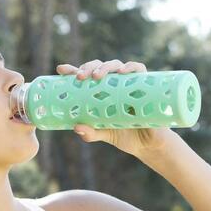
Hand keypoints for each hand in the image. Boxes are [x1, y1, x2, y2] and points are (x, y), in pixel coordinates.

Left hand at [56, 59, 175, 156]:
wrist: (150, 145)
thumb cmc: (126, 136)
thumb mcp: (106, 134)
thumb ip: (91, 133)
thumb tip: (76, 128)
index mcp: (102, 94)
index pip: (86, 77)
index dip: (73, 70)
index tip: (61, 70)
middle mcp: (114, 85)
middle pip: (99, 67)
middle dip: (88, 68)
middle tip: (81, 77)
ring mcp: (130, 84)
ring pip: (116, 65)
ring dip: (105, 66)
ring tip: (97, 75)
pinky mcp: (145, 85)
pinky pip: (139, 70)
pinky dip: (131, 67)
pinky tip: (122, 71)